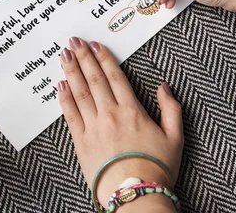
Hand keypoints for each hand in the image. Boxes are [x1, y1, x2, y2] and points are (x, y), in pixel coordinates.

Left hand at [58, 38, 182, 209]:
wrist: (136, 194)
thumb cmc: (157, 168)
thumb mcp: (175, 137)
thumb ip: (171, 109)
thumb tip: (163, 86)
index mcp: (132, 111)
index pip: (115, 77)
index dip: (103, 58)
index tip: (95, 45)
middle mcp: (110, 114)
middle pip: (94, 79)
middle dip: (83, 57)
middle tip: (74, 41)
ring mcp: (93, 126)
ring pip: (79, 92)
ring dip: (71, 71)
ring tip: (63, 55)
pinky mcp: (80, 140)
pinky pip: (70, 114)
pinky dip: (64, 97)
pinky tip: (60, 84)